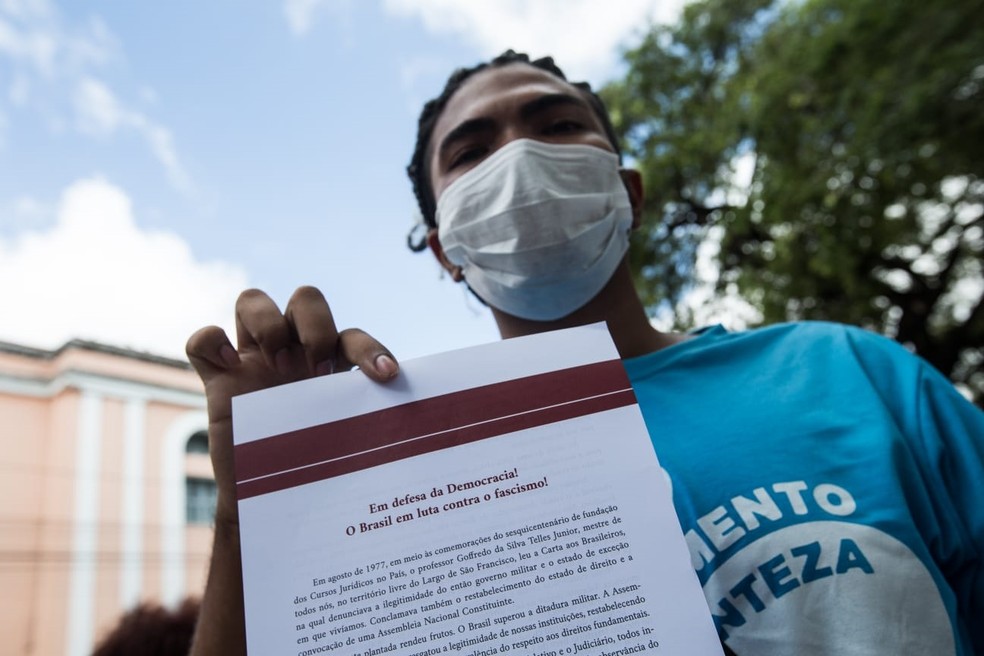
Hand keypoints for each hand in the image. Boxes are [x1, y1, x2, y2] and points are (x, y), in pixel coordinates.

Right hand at [185, 286, 398, 525]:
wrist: (266, 501)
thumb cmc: (314, 466)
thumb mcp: (345, 443)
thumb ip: (371, 425)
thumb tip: (424, 432)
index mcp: (330, 364)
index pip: (352, 337)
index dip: (370, 349)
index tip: (384, 377)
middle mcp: (293, 351)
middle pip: (306, 297)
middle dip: (315, 325)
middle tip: (316, 370)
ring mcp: (252, 360)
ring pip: (251, 299)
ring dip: (268, 324)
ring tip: (277, 366)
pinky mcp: (217, 378)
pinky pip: (203, 339)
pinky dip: (213, 342)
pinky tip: (230, 367)